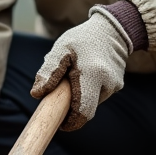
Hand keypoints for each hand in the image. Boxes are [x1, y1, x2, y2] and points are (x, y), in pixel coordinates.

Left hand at [30, 8, 131, 130]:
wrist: (112, 30)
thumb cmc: (82, 39)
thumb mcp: (61, 48)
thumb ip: (49, 71)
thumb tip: (37, 93)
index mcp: (92, 75)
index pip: (83, 111)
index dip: (71, 122)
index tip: (60, 124)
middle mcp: (107, 84)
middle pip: (86, 109)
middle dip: (72, 108)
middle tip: (60, 95)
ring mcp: (115, 85)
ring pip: (92, 102)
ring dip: (79, 97)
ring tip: (73, 76)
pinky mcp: (117, 85)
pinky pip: (98, 95)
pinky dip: (88, 90)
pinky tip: (84, 74)